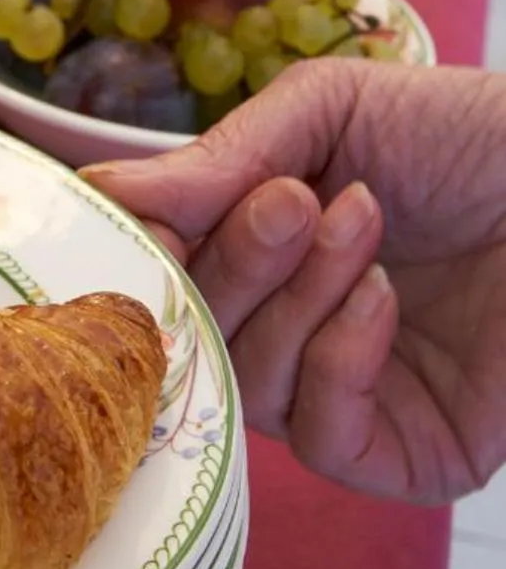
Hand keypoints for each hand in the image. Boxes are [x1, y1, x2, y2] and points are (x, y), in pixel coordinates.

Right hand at [82, 61, 505, 504]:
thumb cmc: (469, 135)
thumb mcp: (329, 110)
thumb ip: (220, 155)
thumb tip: (101, 189)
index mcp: (260, 252)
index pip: (162, 275)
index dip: (140, 252)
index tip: (136, 211)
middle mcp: (290, 330)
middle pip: (196, 335)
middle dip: (233, 261)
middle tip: (291, 199)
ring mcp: (345, 399)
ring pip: (249, 387)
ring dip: (295, 299)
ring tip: (360, 223)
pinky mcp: (406, 457)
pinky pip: (322, 437)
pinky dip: (337, 362)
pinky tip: (381, 299)